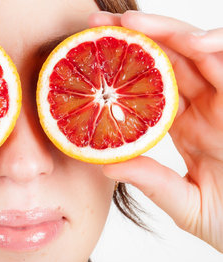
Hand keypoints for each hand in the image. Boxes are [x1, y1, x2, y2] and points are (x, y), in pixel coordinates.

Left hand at [89, 11, 222, 251]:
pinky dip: (218, 48)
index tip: (87, 58)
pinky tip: (194, 42)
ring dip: (169, 32)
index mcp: (187, 127)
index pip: (150, 87)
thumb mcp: (185, 203)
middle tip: (97, 24)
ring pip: (202, 52)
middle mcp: (208, 108)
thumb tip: (104, 164)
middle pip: (170, 60)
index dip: (122, 70)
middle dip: (136, 37)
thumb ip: (151, 181)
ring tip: (132, 23)